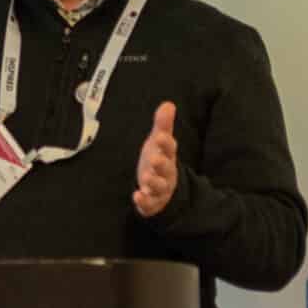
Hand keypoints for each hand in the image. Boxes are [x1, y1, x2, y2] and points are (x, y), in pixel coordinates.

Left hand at [132, 100, 178, 217]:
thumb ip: (163, 124)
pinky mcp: (152, 202)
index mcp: (168, 156)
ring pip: (159, 186)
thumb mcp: (159, 141)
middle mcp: (166, 172)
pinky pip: (149, 203)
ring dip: (154, 182)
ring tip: (146, 178)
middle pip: (166, 168)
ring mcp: (160, 188)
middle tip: (154, 159)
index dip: (165, 143)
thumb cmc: (159, 159)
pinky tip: (137, 196)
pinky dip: (144, 201)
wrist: (162, 188)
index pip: (169, 148)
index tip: (159, 136)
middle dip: (161, 164)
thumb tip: (168, 104)